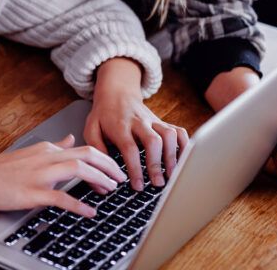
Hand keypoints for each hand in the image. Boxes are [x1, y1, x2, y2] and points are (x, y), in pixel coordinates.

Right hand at [0, 134, 125, 217]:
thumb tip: (70, 138)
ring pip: (78, 170)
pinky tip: (89, 212)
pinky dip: (79, 205)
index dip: (103, 160)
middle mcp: (47, 157)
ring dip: (99, 179)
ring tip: (110, 190)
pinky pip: (61, 197)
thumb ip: (54, 146)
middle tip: (121, 178)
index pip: (83, 149)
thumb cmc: (0, 170)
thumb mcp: (32, 152)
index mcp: (48, 149)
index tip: (114, 171)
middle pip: (87, 155)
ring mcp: (40, 174)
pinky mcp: (33, 193)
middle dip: (109, 165)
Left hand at [84, 58, 187, 191]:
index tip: (138, 185)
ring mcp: (153, 121)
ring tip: (171, 176)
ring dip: (172, 156)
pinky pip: (179, 131)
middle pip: (153, 141)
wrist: (117, 92)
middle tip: (158, 183)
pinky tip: (182, 161)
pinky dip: (184, 146)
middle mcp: (139, 122)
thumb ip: (96, 149)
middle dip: (156, 163)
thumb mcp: (91, 129)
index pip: (130, 148)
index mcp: (120, 126)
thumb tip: (104, 174)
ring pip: (169, 135)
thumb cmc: (103, 115)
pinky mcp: (162, 122)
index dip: (135, 168)